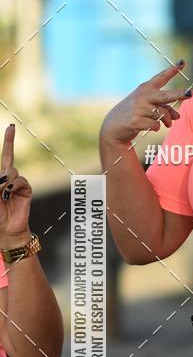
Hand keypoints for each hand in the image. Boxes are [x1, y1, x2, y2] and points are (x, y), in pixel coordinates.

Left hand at [0, 124, 32, 244]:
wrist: (5, 230)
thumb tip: (4, 176)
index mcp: (0, 178)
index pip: (6, 155)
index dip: (9, 141)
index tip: (12, 127)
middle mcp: (9, 177)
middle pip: (8, 158)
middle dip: (7, 151)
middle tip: (1, 183)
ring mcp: (18, 183)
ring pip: (11, 170)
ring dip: (3, 182)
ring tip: (2, 195)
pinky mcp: (26, 189)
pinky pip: (20, 180)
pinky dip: (12, 186)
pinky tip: (8, 194)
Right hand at [99, 60, 192, 148]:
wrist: (114, 126)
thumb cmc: (135, 113)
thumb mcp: (147, 106)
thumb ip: (164, 108)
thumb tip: (178, 117)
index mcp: (146, 88)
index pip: (161, 77)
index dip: (172, 70)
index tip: (182, 62)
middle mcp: (143, 96)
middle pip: (166, 96)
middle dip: (178, 95)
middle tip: (190, 94)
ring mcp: (139, 108)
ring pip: (163, 114)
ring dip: (167, 120)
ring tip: (168, 124)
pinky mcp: (136, 121)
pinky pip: (156, 125)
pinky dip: (157, 128)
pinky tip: (152, 127)